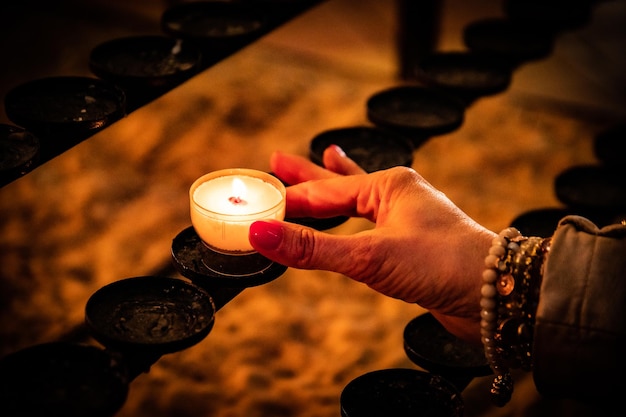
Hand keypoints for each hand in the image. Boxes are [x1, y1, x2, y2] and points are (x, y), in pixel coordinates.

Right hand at [250, 146, 495, 342]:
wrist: (496, 296)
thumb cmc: (442, 265)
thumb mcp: (370, 255)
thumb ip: (313, 248)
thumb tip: (261, 235)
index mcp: (389, 185)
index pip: (325, 190)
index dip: (290, 197)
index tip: (259, 198)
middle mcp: (398, 196)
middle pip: (340, 184)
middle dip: (307, 176)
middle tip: (276, 159)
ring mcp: (406, 220)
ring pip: (357, 204)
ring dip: (333, 193)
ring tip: (318, 162)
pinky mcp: (412, 246)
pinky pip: (372, 227)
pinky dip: (355, 220)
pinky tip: (354, 214)